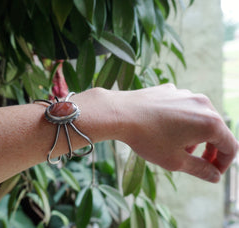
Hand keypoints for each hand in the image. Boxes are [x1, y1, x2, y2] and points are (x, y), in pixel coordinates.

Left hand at [114, 84, 238, 182]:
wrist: (120, 113)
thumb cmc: (147, 138)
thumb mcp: (175, 161)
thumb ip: (200, 169)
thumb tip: (214, 176)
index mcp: (210, 122)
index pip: (230, 146)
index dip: (223, 163)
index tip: (211, 172)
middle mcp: (202, 104)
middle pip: (216, 130)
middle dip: (209, 149)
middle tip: (197, 162)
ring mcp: (186, 94)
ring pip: (199, 118)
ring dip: (194, 135)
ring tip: (177, 147)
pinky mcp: (171, 90)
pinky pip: (183, 108)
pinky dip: (182, 121)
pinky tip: (165, 130)